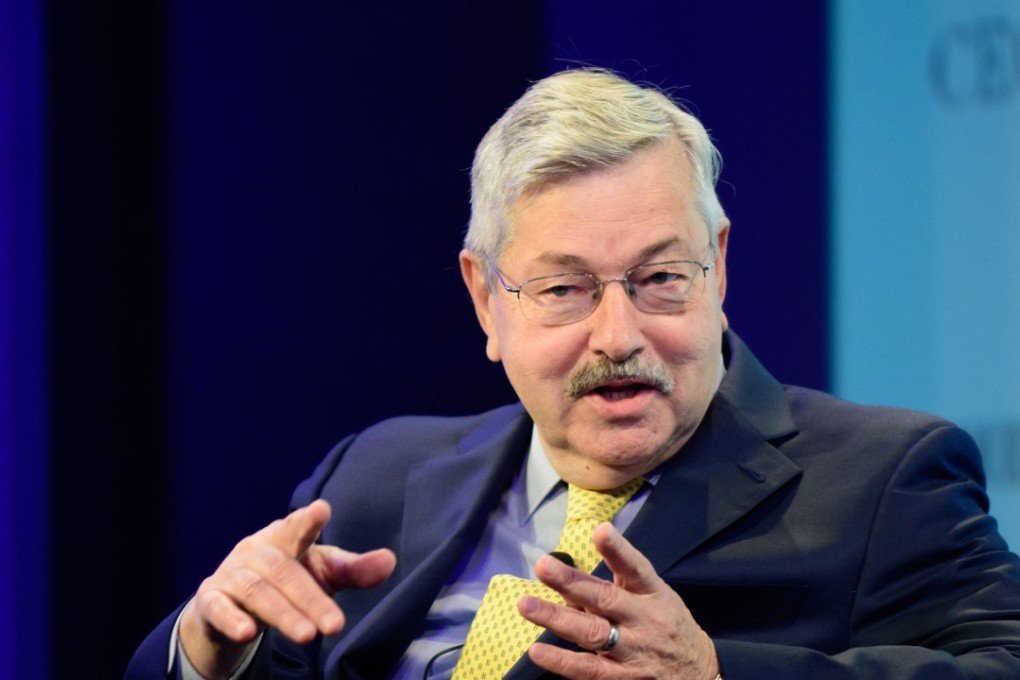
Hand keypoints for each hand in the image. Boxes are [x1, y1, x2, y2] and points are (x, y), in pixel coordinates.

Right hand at [179, 499, 395, 678]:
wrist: (230, 604)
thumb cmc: (286, 580)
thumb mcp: (321, 574)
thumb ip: (352, 570)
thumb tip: (390, 561)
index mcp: (285, 537)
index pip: (298, 527)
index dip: (308, 520)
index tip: (322, 509)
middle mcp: (256, 551)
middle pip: (284, 571)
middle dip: (311, 599)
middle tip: (336, 625)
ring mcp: (231, 574)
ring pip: (256, 591)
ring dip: (283, 614)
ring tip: (308, 635)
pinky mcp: (210, 600)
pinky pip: (218, 607)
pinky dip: (231, 619)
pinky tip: (246, 633)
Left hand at [521, 523, 717, 679]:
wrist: (700, 675)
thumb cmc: (667, 626)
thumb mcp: (654, 597)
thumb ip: (616, 585)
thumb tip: (571, 576)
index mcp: (653, 594)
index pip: (636, 568)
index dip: (619, 550)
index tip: (601, 530)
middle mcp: (644, 621)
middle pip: (605, 600)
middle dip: (572, 582)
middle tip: (543, 566)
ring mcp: (633, 652)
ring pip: (591, 634)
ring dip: (556, 619)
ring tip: (526, 605)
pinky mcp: (623, 679)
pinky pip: (588, 670)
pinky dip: (562, 661)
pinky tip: (538, 651)